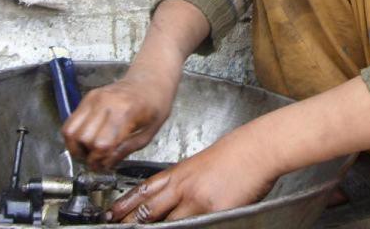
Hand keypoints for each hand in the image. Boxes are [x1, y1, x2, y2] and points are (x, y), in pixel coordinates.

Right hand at [61, 72, 176, 171]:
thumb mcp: (149, 133)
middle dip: (87, 156)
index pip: (101, 144)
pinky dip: (74, 135)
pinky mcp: (88, 97)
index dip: (100, 160)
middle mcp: (106, 103)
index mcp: (125, 113)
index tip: (104, 166)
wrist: (151, 80)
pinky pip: (71, 120)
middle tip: (96, 161)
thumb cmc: (155, 105)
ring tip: (88, 152)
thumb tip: (107, 164)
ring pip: (70, 130)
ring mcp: (94, 98)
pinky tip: (86, 140)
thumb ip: (127, 149)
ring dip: (75, 147)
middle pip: (83, 139)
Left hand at [109, 129, 279, 222]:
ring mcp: (197, 200)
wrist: (256, 148)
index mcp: (180, 173)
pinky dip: (189, 227)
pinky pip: (195, 225)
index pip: (145, 189)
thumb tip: (175, 197)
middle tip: (118, 226)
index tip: (113, 212)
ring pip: (169, 222)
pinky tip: (185, 228)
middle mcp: (184, 186)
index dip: (126, 203)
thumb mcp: (201, 163)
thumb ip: (186, 181)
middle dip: (132, 221)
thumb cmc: (236, 154)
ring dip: (158, 227)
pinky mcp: (213, 210)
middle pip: (150, 208)